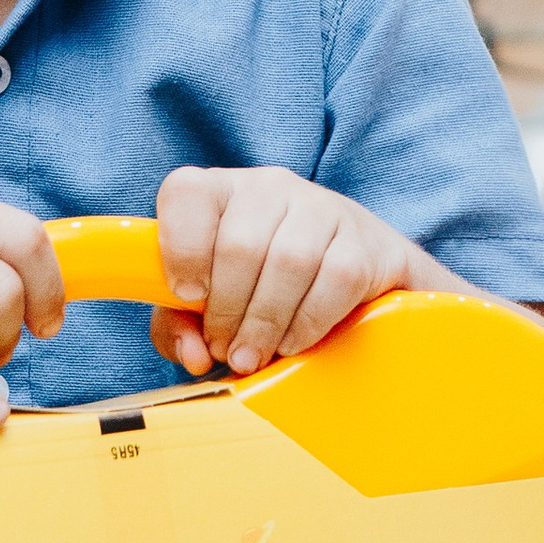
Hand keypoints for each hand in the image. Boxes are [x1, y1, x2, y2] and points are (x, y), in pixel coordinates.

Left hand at [150, 167, 411, 378]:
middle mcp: (270, 187)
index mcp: (221, 192)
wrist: (348, 280)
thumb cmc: (258, 291)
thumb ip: (179, 328)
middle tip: (226, 349)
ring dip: (265, 321)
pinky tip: (293, 342)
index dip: (180, 248)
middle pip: (240, 243)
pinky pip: (336, 278)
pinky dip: (308, 322)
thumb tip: (192, 354)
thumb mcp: (206, 307)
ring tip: (253, 355)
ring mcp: (321, 207)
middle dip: (227, 310)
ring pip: (288, 260)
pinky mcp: (364, 239)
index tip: (188, 296)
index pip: (185, 192)